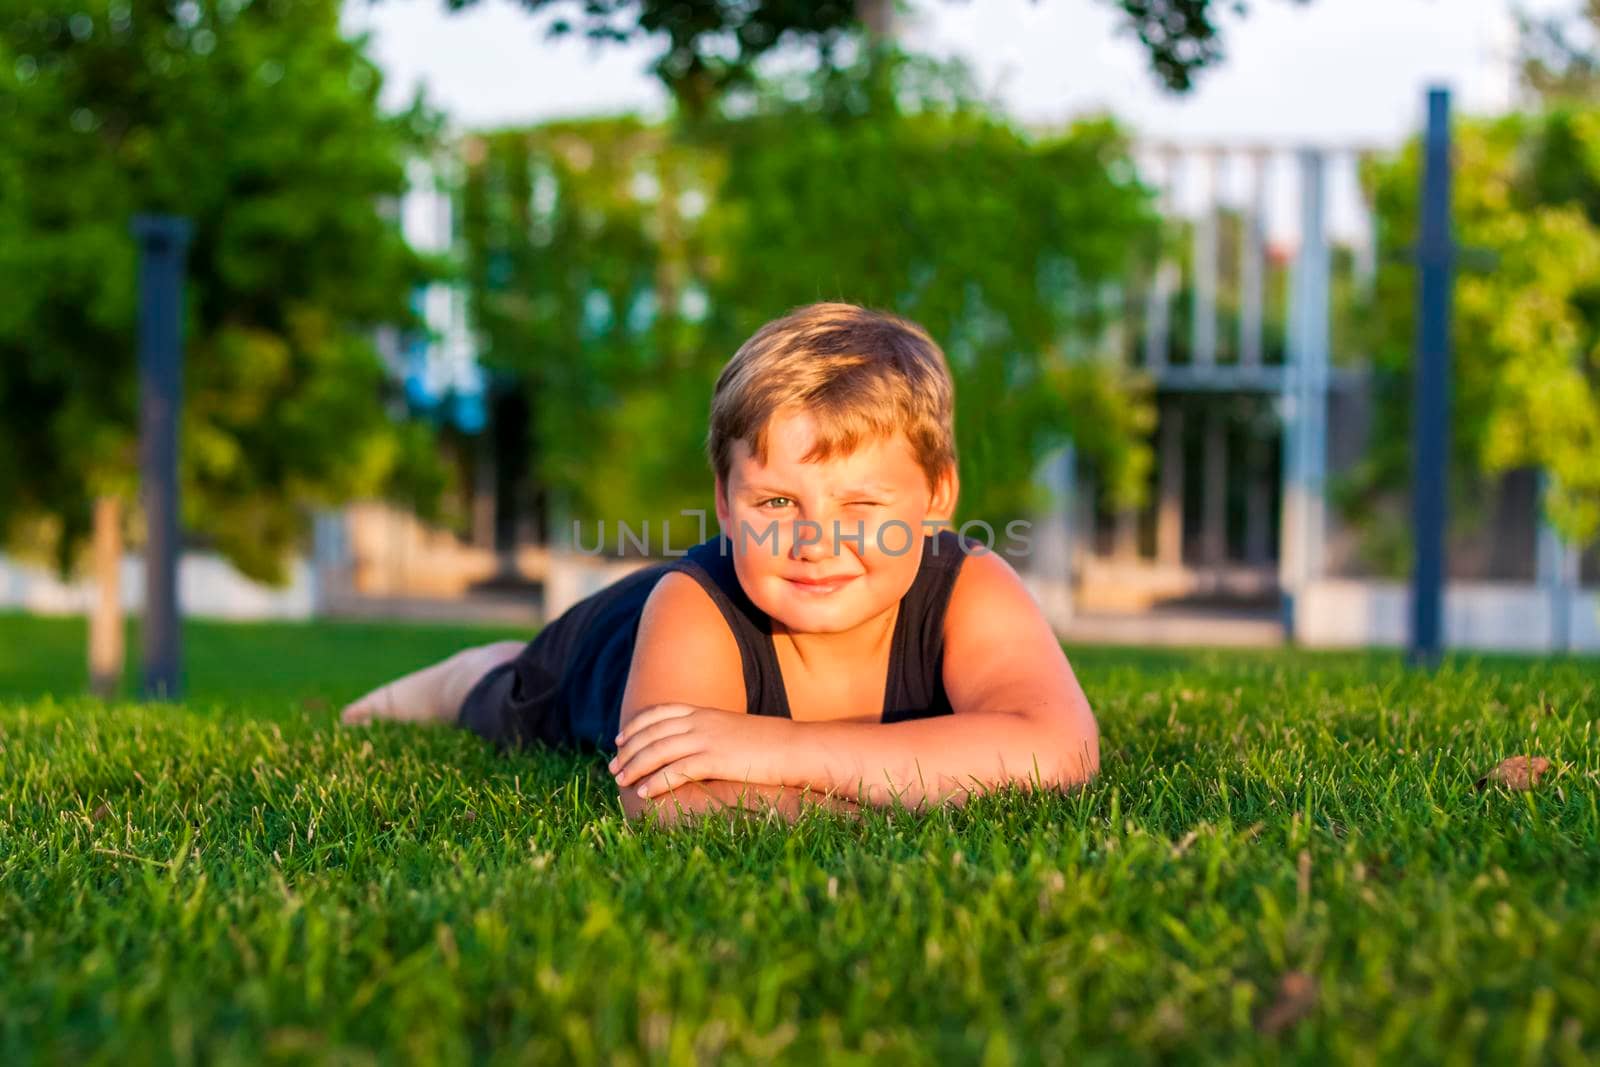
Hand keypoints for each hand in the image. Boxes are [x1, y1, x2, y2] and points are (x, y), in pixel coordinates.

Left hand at [609, 704, 798, 798]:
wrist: (794, 747)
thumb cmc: (768, 744)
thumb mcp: (732, 730)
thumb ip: (710, 733)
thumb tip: (692, 748)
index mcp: (705, 712)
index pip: (659, 713)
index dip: (636, 726)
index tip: (619, 739)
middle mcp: (701, 721)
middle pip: (652, 733)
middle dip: (629, 751)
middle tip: (613, 768)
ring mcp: (707, 739)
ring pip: (658, 750)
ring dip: (635, 766)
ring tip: (621, 782)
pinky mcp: (715, 759)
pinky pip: (677, 770)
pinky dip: (657, 781)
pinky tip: (645, 793)